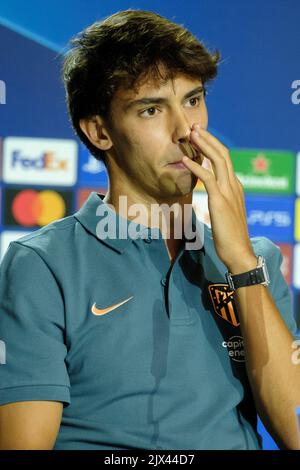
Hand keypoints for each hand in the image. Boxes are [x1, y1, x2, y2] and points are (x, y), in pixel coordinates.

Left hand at [182, 124, 256, 271]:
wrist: (238, 252)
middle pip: (223, 154)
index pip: (226, 160)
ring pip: (218, 160)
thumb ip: (220, 200)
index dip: (213, 146)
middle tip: (194, 127)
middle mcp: (234, 185)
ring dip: (203, 145)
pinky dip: (195, 167)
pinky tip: (184, 160)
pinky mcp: (220, 201)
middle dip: (208, 139)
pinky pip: (207, 178)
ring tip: (190, 135)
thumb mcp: (226, 213)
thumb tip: (210, 196)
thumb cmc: (230, 236)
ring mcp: (229, 192)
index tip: (200, 137)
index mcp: (236, 187)